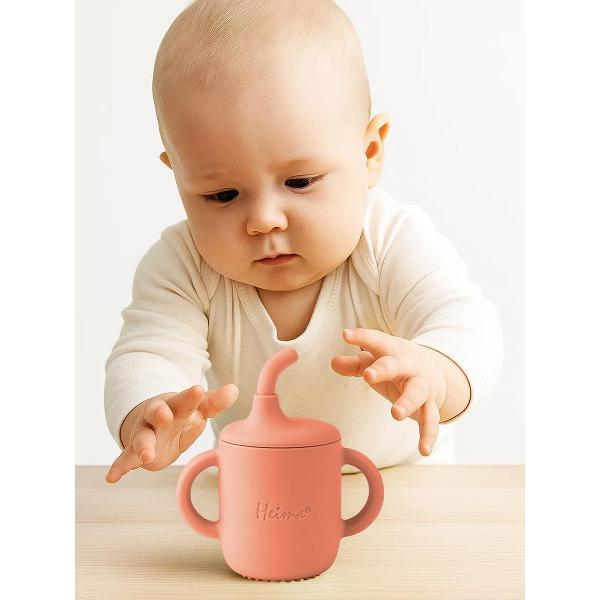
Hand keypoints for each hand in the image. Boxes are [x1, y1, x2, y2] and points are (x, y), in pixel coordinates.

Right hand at [105, 383, 237, 482]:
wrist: (155, 422)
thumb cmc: (181, 414)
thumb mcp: (198, 408)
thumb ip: (214, 402)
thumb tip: (234, 389)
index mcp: (175, 404)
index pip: (183, 399)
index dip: (191, 396)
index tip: (198, 390)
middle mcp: (156, 417)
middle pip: (156, 412)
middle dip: (160, 413)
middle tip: (166, 415)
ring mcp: (144, 434)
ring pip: (141, 438)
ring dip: (142, 446)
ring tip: (146, 456)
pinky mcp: (136, 452)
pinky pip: (125, 459)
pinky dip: (118, 467)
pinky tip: (111, 477)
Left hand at [331, 328, 446, 455]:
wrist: (432, 368)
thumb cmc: (393, 364)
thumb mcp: (374, 360)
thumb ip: (354, 364)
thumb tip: (333, 362)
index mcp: (392, 350)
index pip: (376, 341)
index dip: (362, 337)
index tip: (346, 334)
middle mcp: (408, 366)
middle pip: (396, 365)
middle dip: (383, 370)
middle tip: (369, 376)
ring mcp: (421, 385)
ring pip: (417, 392)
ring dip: (408, 403)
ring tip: (396, 415)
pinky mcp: (429, 405)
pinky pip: (431, 420)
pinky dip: (429, 436)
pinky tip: (424, 450)